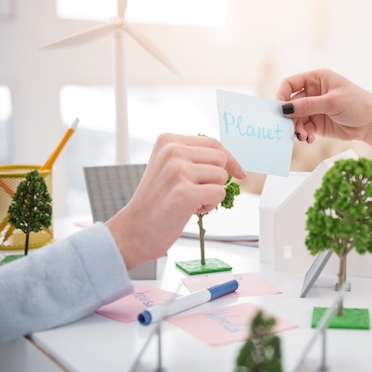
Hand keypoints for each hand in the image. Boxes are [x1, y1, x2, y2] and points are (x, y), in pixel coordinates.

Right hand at [105, 134, 244, 269]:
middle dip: (216, 178)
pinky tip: (190, 210)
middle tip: (195, 192)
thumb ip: (192, 158)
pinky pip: (219, 194)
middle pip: (221, 159)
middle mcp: (173, 151)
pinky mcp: (185, 192)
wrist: (133, 230)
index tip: (238, 171)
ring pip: (221, 177)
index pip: (212, 143)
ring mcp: (178, 171)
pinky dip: (209, 205)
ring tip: (189, 201)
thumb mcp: (167, 168)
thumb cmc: (154, 202)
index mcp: (168, 141)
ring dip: (211, 193)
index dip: (229, 159)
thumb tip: (230, 161)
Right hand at [277, 68, 371, 180]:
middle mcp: (313, 92)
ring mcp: (314, 108)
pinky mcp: (317, 123)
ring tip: (303, 136)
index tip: (279, 110)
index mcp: (316, 78)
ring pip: (295, 118)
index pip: (290, 83)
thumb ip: (307, 105)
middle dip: (289, 117)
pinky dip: (304, 134)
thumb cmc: (358, 104)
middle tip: (291, 129)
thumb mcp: (332, 102)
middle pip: (290, 103)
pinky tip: (309, 139)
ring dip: (296, 128)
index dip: (282, 95)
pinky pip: (303, 128)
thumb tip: (285, 109)